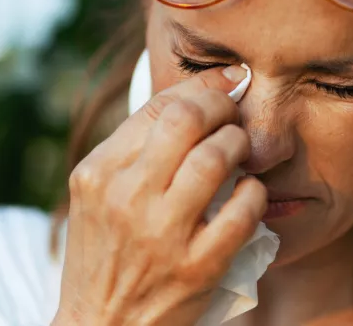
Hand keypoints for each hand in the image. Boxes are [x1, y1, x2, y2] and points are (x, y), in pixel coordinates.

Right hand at [52, 65, 265, 325]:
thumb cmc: (105, 252)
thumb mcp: (99, 194)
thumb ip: (135, 147)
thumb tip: (196, 94)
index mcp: (98, 172)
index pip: (159, 106)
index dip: (202, 87)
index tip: (226, 84)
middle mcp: (126, 198)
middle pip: (188, 120)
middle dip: (222, 108)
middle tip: (234, 116)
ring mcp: (162, 234)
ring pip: (218, 158)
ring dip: (240, 145)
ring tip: (242, 151)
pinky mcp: (197, 267)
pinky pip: (243, 210)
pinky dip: (254, 194)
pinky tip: (248, 195)